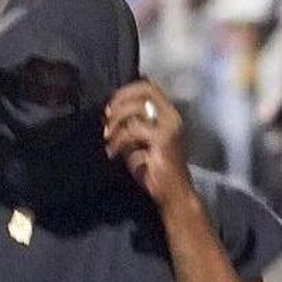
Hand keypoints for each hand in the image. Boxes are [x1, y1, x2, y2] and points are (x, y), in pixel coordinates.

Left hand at [104, 80, 194, 209]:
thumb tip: (110, 116)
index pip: (148, 87)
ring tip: (108, 139)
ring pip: (136, 108)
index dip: (126, 91)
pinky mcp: (163, 139)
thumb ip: (131, 126)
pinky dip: (119, 140)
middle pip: (144, 90)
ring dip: (116, 122)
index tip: (111, 107)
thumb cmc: (156, 172)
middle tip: (107, 118)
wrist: (174, 195)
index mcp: (169, 115)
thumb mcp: (140, 143)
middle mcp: (173, 116)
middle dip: (120, 100)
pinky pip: (133, 130)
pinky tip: (113, 152)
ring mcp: (170, 127)